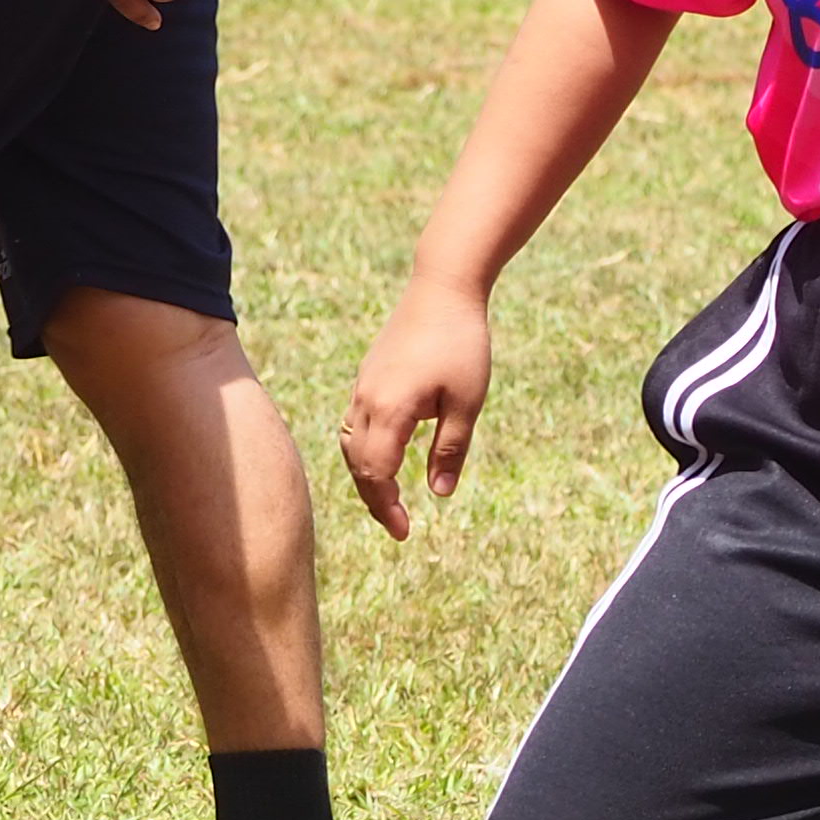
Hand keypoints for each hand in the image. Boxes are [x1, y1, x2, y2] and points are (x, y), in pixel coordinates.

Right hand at [341, 274, 497, 540]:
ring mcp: (363, 387)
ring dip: (367, 475)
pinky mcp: (368, 376)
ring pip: (351, 445)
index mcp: (390, 410)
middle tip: (399, 524)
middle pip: (358, 465)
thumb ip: (450, 449)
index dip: (386, 508)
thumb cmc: (462, 343)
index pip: (377, 474)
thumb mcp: (467, 401)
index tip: (405, 532)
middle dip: (375, 499)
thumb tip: (439, 495)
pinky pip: (355, 424)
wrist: (443, 287)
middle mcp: (367, 401)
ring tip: (390, 497)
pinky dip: (365, 450)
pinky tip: (385, 457)